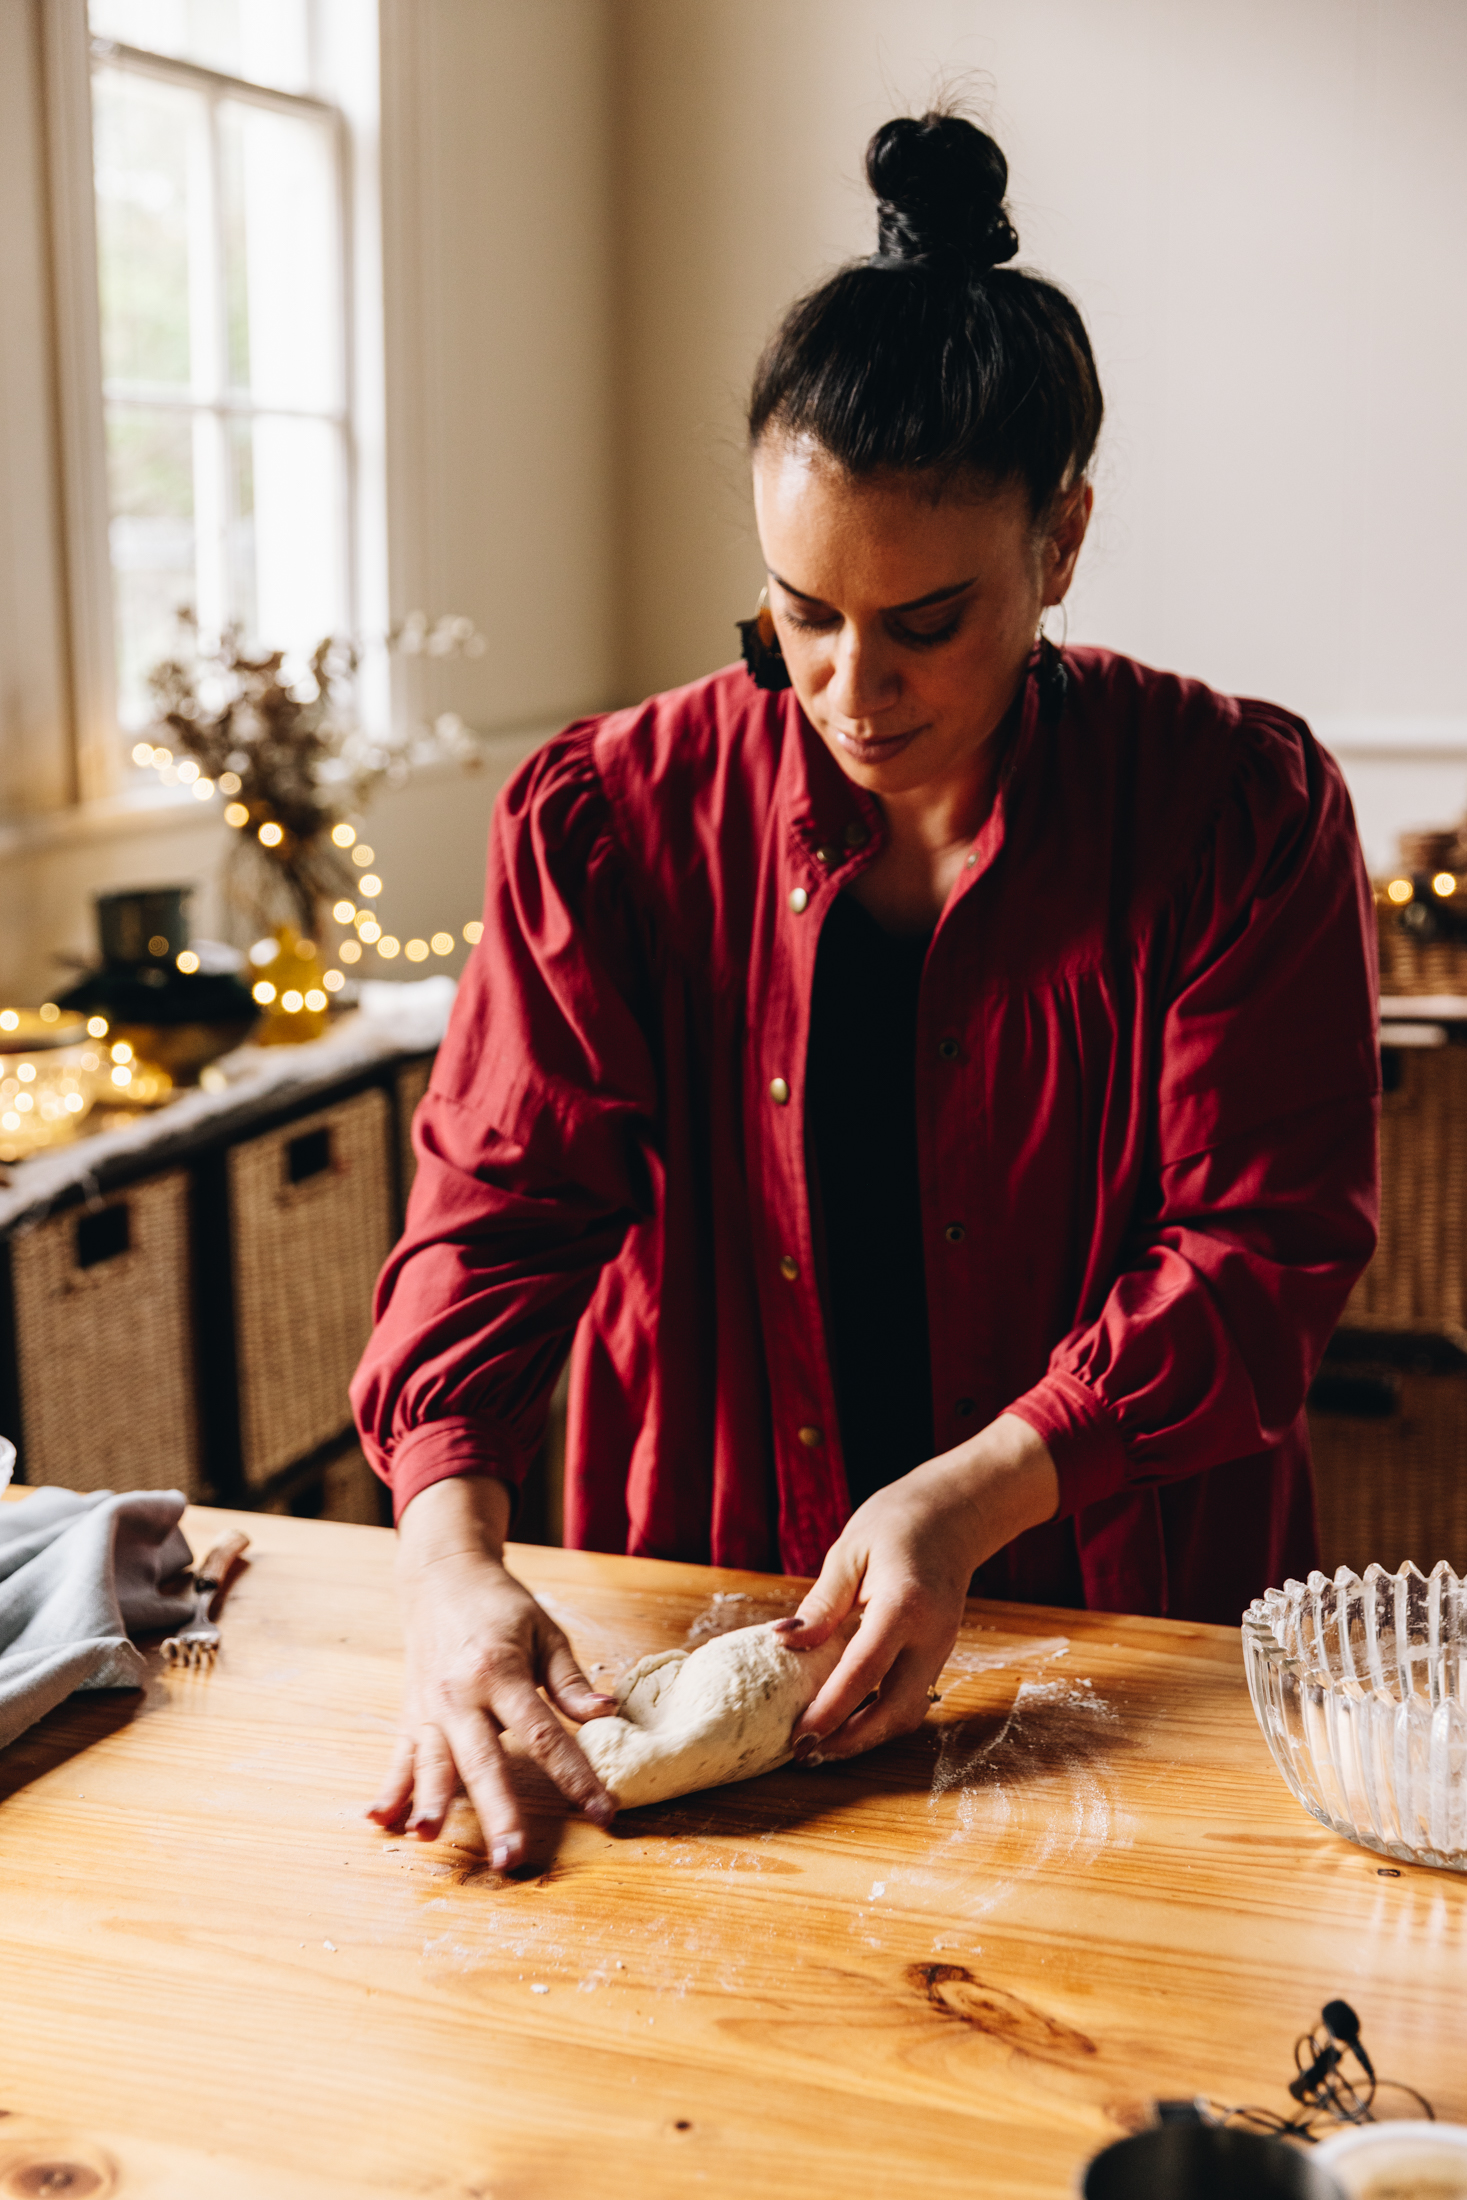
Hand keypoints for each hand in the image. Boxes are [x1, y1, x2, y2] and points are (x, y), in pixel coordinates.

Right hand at [369, 1474, 617, 1868]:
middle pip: (483, 1761)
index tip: (601, 1811)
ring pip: (433, 1764)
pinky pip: (400, 1758)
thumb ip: (570, 1682)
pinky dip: (390, 1790)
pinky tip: (379, 1821)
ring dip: (432, 1804)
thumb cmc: (500, 1606)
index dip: (575, 1776)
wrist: (442, 1577)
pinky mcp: (411, 1716)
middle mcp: (460, 1694)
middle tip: (511, 1857)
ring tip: (429, 1839)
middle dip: (498, 1812)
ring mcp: (430, 1708)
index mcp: (500, 1671)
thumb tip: (608, 1714)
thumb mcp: (545, 1632)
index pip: (544, 1734)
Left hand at [774, 1414, 1058, 1761]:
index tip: (800, 1734)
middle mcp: (931, 1635)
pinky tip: (847, 1719)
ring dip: (867, 1735)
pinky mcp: (939, 1654)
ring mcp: (941, 1648)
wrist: (956, 1511)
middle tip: (805, 1752)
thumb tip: (785, 1642)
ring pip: (907, 1713)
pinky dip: (880, 1716)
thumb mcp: (849, 1550)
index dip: (832, 1709)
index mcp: (905, 1604)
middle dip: (851, 1740)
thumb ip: (821, 1602)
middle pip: (896, 1710)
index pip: (866, 1671)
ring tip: (821, 1744)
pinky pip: (911, 1698)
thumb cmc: (898, 1521)